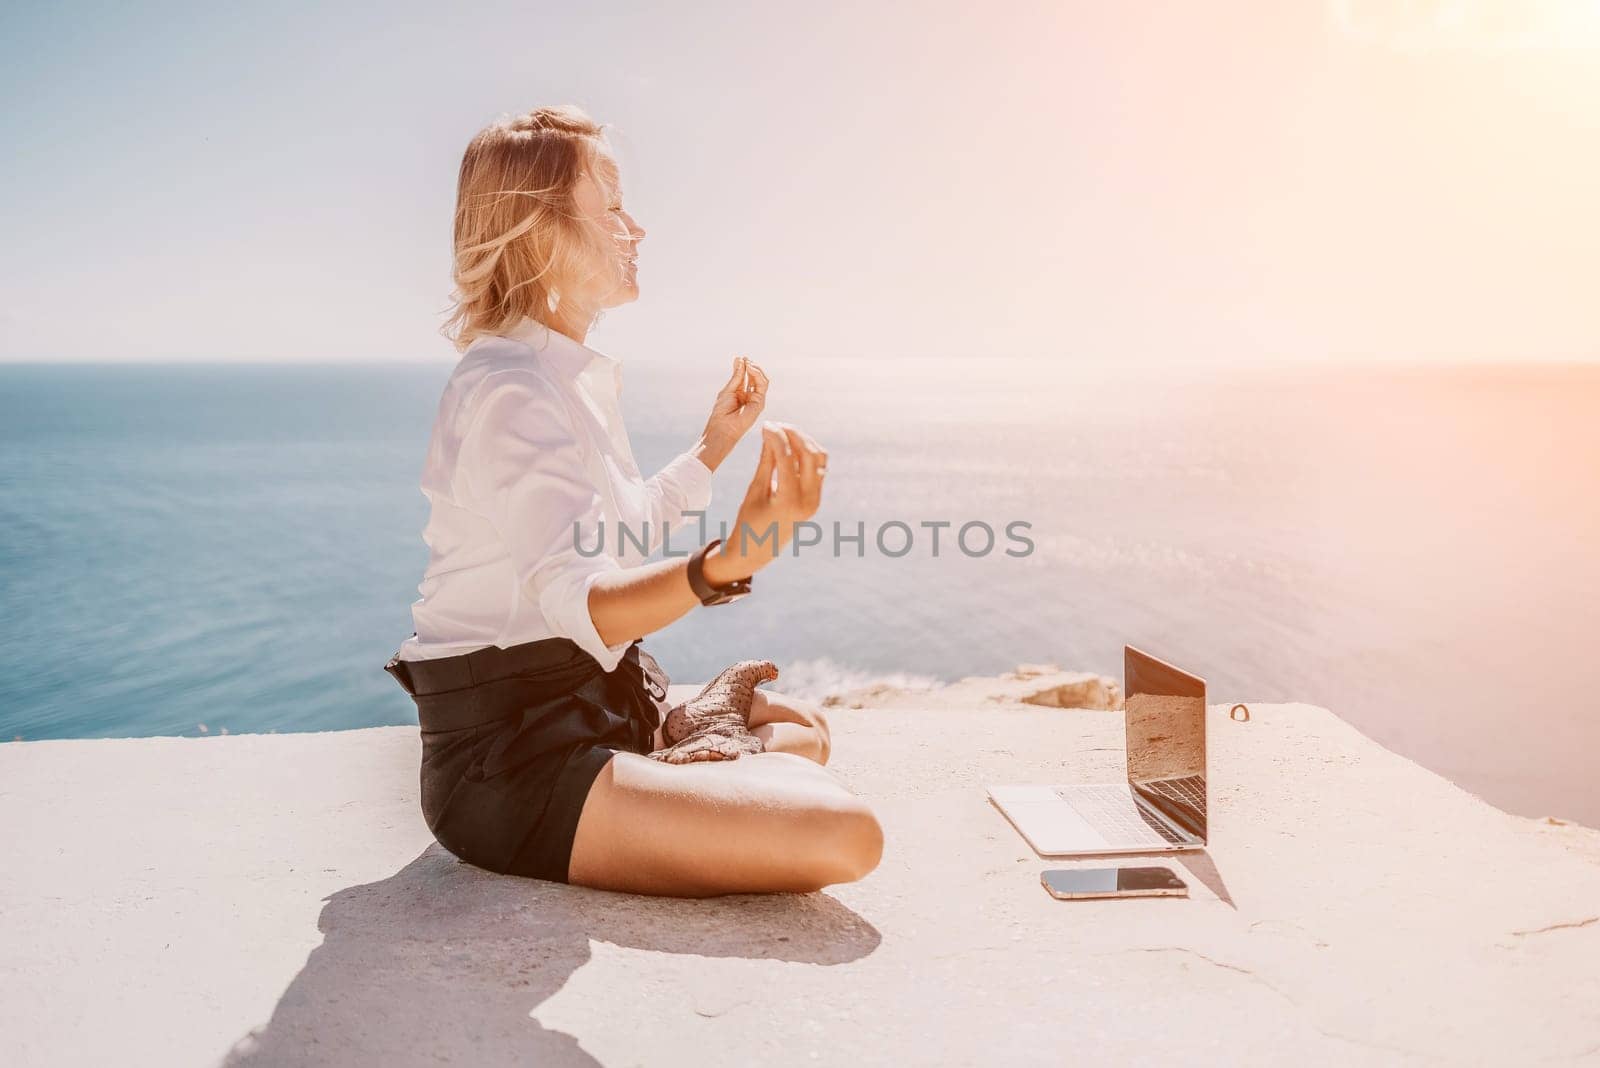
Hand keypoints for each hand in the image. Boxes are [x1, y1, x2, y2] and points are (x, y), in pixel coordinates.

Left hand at [694, 356, 768, 470]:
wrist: (723, 427)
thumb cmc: (722, 411)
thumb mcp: (729, 389)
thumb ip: (737, 376)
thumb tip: (740, 359)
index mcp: (741, 393)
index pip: (746, 376)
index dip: (744, 366)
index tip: (740, 358)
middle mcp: (750, 396)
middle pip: (755, 377)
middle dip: (751, 366)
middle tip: (745, 359)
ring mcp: (756, 399)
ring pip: (762, 380)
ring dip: (755, 369)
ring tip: (748, 363)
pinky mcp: (760, 403)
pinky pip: (762, 385)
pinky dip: (757, 375)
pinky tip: (750, 369)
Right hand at [703, 422, 826, 585]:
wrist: (757, 550)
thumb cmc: (749, 520)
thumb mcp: (755, 489)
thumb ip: (767, 460)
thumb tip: (771, 432)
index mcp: (789, 502)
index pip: (788, 458)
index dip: (777, 437)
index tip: (766, 424)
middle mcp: (808, 501)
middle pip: (810, 455)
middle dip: (794, 435)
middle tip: (776, 425)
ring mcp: (815, 501)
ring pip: (819, 459)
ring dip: (803, 442)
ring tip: (783, 433)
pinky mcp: (816, 499)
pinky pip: (818, 468)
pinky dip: (807, 453)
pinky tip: (790, 446)